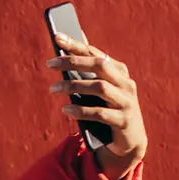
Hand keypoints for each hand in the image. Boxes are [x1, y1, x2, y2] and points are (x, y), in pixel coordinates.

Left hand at [47, 33, 146, 179]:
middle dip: (73, 62)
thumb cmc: (108, 110)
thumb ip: (87, 73)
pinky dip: (81, 110)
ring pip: (99, 87)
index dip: (76, 45)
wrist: (129, 142)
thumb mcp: (98, 91)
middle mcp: (126, 83)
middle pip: (99, 66)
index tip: (57, 37)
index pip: (95, 54)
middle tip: (50, 63)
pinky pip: (100, 113)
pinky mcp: (124, 121)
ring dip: (73, 86)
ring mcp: (127, 102)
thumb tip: (68, 46)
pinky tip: (65, 109)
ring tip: (52, 88)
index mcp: (119, 72)